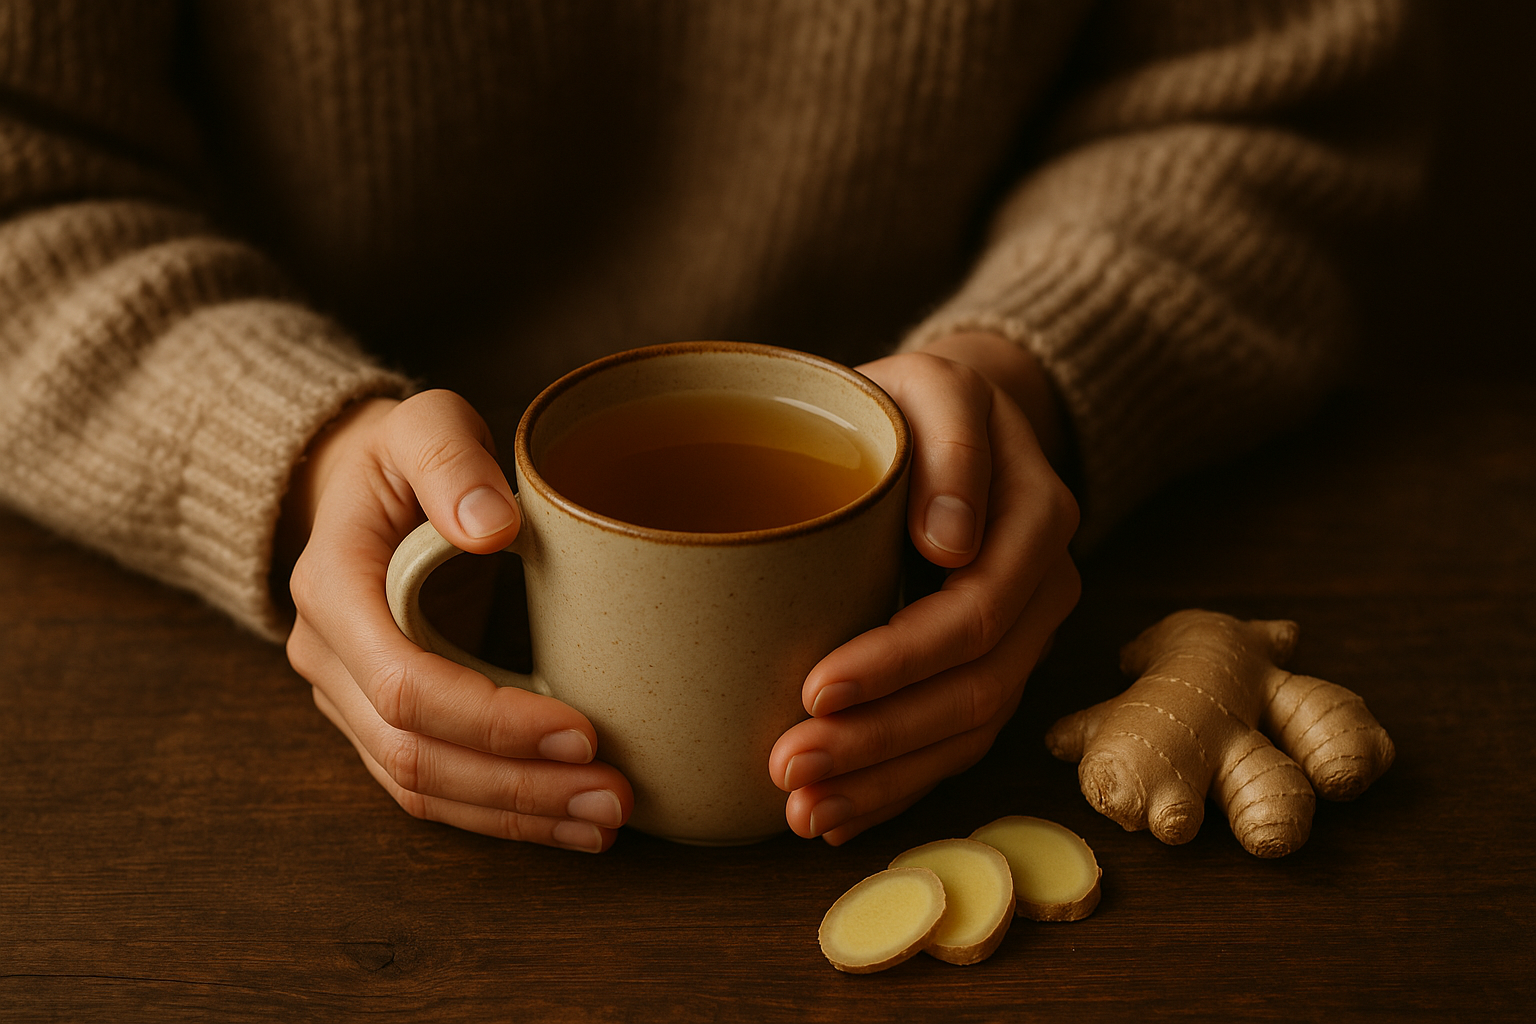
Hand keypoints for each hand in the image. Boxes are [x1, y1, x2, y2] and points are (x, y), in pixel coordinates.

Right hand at [280, 390, 633, 850]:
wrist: (366, 488)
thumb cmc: (407, 455)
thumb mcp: (426, 424)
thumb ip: (452, 463)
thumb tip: (491, 526)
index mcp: (334, 586)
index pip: (404, 684)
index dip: (492, 720)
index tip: (582, 730)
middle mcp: (328, 656)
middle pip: (414, 753)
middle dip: (518, 786)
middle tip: (613, 796)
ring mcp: (347, 697)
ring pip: (421, 786)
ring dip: (515, 815)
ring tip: (604, 820)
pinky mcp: (380, 721)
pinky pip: (430, 786)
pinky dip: (498, 811)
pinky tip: (567, 818)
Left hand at [768, 332, 1080, 843]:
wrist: (951, 424)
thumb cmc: (921, 404)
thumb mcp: (936, 387)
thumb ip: (951, 444)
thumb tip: (950, 542)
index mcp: (1037, 521)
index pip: (973, 614)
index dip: (898, 662)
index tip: (815, 688)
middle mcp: (1041, 591)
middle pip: (974, 690)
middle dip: (880, 741)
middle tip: (789, 768)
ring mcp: (1020, 640)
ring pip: (965, 733)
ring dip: (882, 780)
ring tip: (802, 809)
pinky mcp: (986, 669)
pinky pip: (953, 744)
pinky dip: (894, 786)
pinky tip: (836, 814)